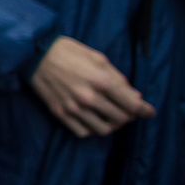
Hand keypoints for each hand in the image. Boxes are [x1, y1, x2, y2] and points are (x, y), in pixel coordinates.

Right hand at [31, 36, 153, 136]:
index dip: (145, 110)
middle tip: (127, 110)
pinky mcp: (60, 114)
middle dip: (129, 116)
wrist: (34, 54)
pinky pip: (83, 132)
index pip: (132, 105)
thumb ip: (118, 78)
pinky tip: (92, 119)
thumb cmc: (68, 52)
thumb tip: (134, 96)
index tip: (150, 112)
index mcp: (101, 81)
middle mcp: (89, 98)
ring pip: (103, 130)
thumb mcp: (98, 57)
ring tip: (111, 116)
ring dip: (112, 125)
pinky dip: (92, 129)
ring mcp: (74, 108)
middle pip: (121, 119)